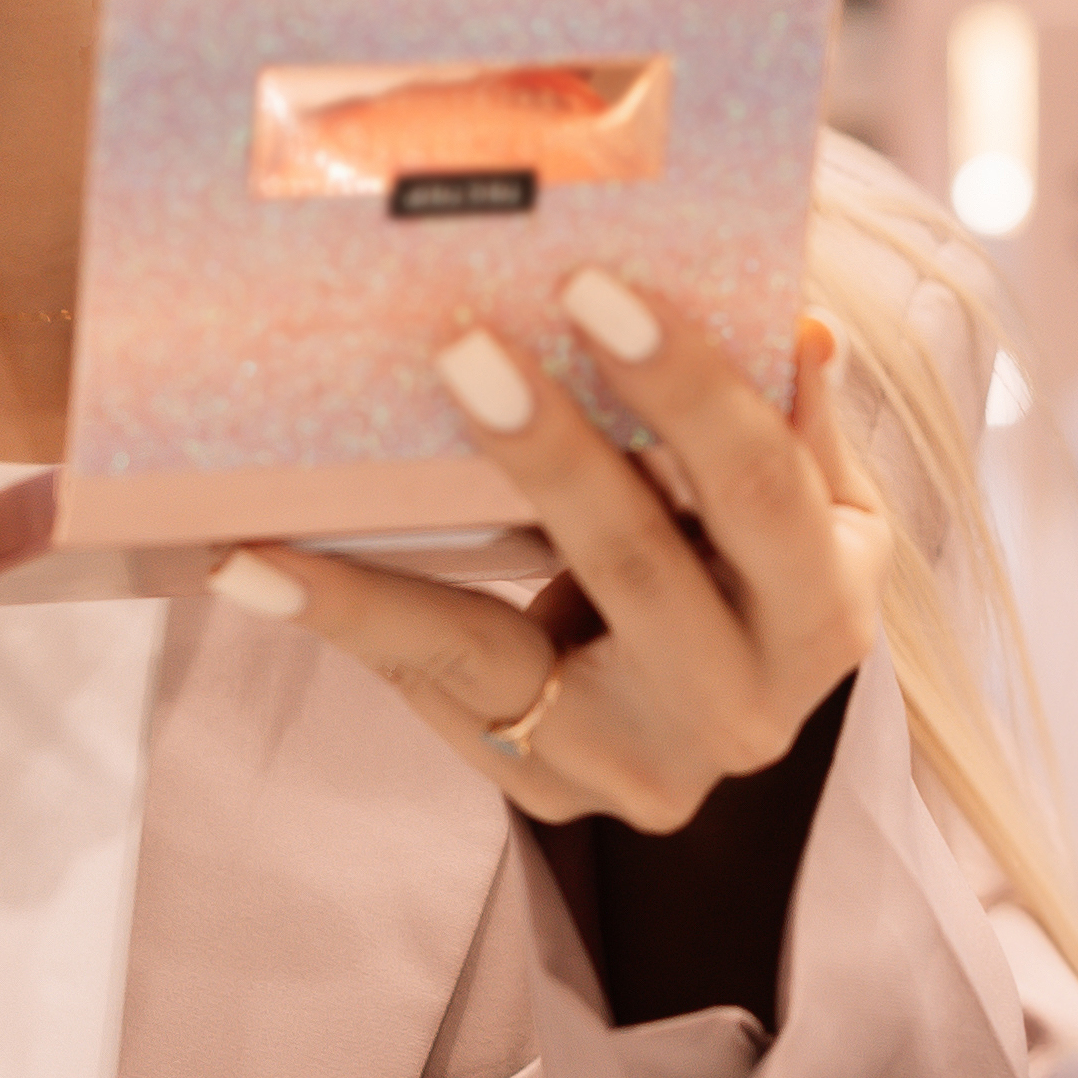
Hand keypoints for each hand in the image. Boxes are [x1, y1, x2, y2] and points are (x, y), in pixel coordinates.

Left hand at [215, 274, 889, 834]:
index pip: (763, 487)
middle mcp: (749, 711)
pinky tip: (249, 569)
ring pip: (499, 652)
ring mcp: (643, 768)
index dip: (690, 387)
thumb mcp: (798, 499)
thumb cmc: (747, 563)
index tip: (599, 287)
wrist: (708, 710)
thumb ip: (794, 422)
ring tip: (277, 518)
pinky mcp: (551, 791)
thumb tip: (802, 331)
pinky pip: (433, 684)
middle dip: (550, 453)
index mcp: (828, 611)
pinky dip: (341, 619)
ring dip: (384, 577)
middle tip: (465, 346)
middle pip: (640, 566)